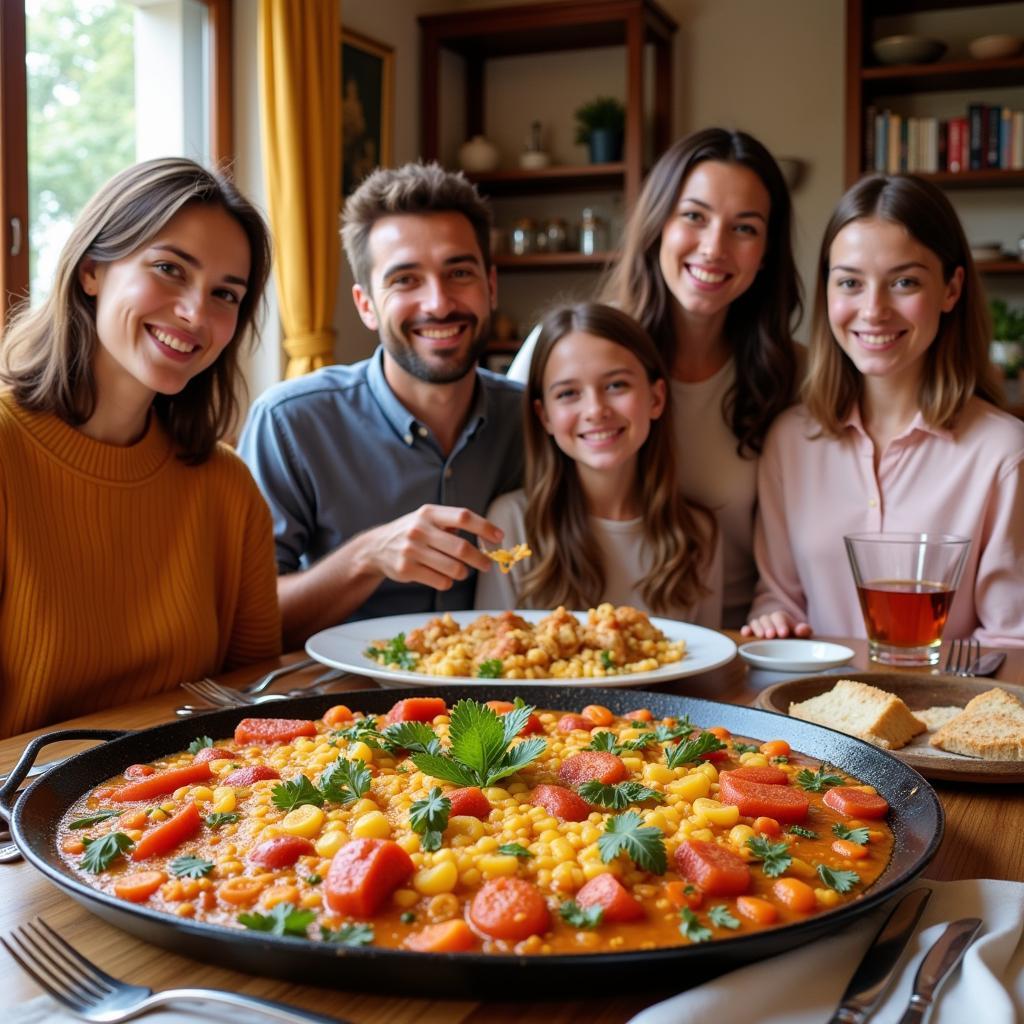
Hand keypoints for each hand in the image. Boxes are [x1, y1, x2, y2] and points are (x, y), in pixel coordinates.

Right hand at [362, 504, 502, 590]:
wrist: (376, 548)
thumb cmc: (413, 532)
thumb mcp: (428, 518)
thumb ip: (453, 523)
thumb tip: (490, 536)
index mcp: (429, 513)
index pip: (463, 516)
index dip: (484, 527)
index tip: (499, 537)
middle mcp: (420, 529)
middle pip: (461, 548)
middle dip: (480, 559)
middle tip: (487, 565)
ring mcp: (411, 550)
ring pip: (453, 568)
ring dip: (463, 573)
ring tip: (462, 571)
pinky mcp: (406, 570)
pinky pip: (441, 581)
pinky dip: (448, 582)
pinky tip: (443, 577)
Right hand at [741, 611, 811, 639]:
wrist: (785, 637)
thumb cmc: (794, 635)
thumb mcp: (801, 632)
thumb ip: (804, 630)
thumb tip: (801, 630)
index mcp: (781, 617)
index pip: (779, 617)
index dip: (781, 624)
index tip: (784, 633)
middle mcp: (769, 619)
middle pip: (766, 619)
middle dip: (769, 627)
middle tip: (771, 635)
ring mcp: (759, 625)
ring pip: (756, 622)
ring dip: (758, 628)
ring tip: (761, 636)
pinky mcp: (752, 631)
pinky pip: (747, 628)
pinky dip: (746, 630)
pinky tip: (745, 633)